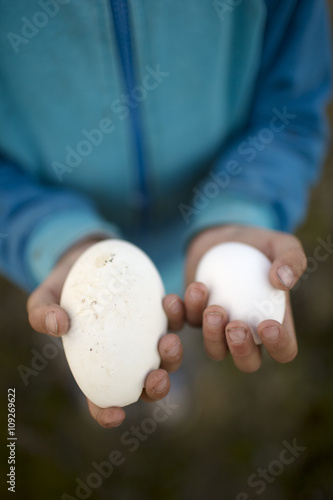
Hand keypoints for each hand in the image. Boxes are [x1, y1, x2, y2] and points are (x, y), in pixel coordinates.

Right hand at [27, 237, 183, 427]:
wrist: (88, 257)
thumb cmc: (64, 284)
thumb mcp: (44, 296)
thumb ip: (41, 313)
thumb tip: (58, 325)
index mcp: (96, 365)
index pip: (101, 399)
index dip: (107, 413)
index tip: (116, 414)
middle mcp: (126, 356)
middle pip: (146, 384)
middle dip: (157, 388)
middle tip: (156, 376)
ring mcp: (146, 336)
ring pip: (167, 357)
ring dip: (173, 356)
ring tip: (168, 340)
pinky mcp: (160, 312)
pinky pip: (175, 318)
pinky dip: (178, 314)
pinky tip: (171, 300)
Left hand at [184, 225, 306, 371]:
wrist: (224, 236)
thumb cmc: (258, 244)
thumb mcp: (281, 244)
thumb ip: (291, 259)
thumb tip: (282, 282)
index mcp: (275, 321)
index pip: (283, 350)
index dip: (278, 346)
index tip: (266, 324)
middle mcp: (248, 332)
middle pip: (247, 362)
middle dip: (241, 350)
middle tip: (234, 325)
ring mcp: (218, 327)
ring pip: (215, 350)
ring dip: (211, 334)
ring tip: (210, 303)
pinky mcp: (193, 315)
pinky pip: (183, 323)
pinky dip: (177, 314)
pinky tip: (174, 298)